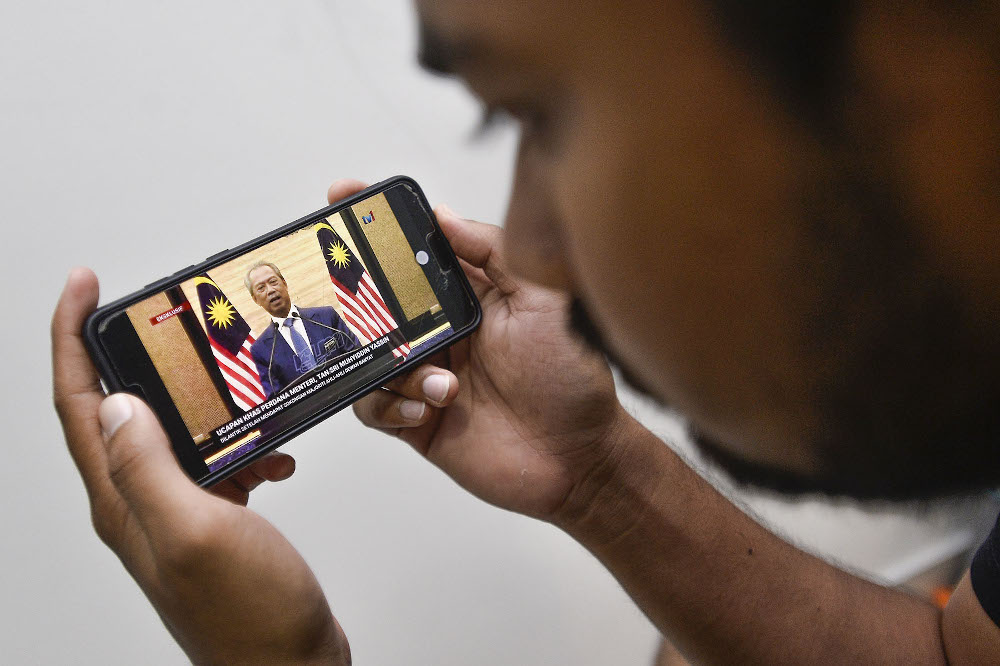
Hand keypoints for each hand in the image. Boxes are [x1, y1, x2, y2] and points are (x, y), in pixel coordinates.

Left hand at [52, 269, 349, 664]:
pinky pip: (214, 461)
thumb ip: (149, 468)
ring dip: (202, 401)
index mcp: (123, 501)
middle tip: (163, 314)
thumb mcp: (199, 530)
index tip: (84, 287)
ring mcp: (175, 513)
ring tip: (236, 384)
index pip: (79, 405)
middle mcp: (139, 504)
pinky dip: (244, 444)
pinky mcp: (212, 520)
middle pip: (115, 409)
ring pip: (170, 431)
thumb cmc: (250, 617)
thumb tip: (116, 404)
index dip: (71, 337)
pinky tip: (273, 453)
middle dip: (130, 352)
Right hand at [332, 179, 633, 522]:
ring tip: (443, 383)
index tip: (344, 196)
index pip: (415, 251)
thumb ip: (495, 252)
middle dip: (354, 295)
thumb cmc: (572, 379)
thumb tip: (443, 216)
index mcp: (469, 297)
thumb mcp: (544, 300)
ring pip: (368, 356)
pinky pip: (373, 406)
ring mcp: (425, 375)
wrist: (580, 459)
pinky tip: (431, 407)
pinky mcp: (417, 419)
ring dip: (396, 367)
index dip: (378, 224)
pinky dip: (391, 405)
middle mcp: (441, 331)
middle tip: (348, 294)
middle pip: (376, 302)